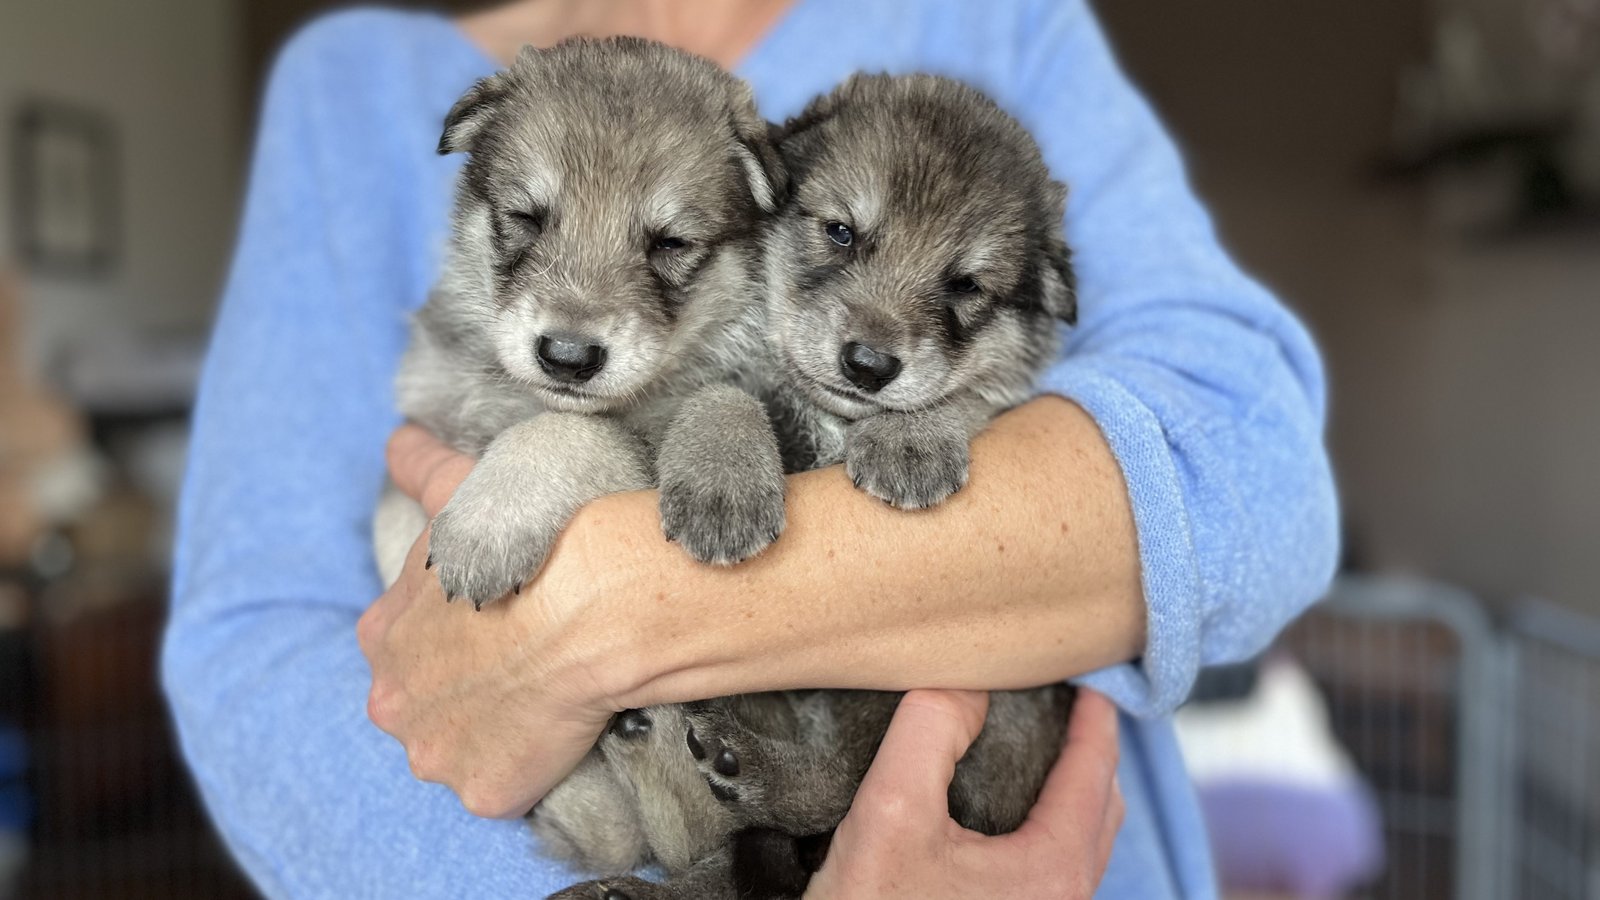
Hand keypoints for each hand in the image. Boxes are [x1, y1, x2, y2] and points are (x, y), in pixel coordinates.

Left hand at [356, 425, 621, 817]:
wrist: (596, 603)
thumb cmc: (531, 541)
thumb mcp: (465, 491)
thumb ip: (422, 467)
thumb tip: (400, 439)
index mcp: (381, 635)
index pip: (405, 644)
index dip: (454, 631)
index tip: (498, 617)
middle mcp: (394, 704)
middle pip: (426, 704)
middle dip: (466, 688)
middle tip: (526, 659)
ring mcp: (437, 756)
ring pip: (464, 748)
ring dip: (498, 729)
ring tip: (549, 692)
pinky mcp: (488, 791)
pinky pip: (508, 784)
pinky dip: (535, 764)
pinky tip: (564, 726)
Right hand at [805, 689, 1123, 899]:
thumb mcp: (891, 809)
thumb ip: (932, 731)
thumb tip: (968, 683)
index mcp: (1053, 871)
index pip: (1093, 772)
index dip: (1095, 717)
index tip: (1092, 675)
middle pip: (1101, 807)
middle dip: (1091, 750)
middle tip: (1071, 702)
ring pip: (1081, 842)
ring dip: (1073, 789)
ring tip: (1047, 745)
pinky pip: (1055, 867)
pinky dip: (1051, 823)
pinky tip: (1014, 808)